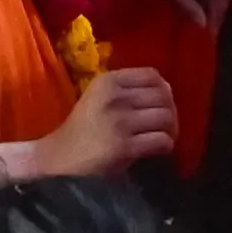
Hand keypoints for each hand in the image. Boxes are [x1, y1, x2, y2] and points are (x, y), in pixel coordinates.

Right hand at [33, 68, 182, 179]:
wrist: (61, 157)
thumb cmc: (83, 129)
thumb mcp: (99, 98)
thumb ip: (127, 91)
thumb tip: (165, 91)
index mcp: (107, 80)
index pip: (152, 75)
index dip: (163, 90)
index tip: (159, 104)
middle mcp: (114, 96)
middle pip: (163, 95)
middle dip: (170, 112)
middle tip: (164, 125)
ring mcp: (119, 121)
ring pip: (166, 117)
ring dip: (170, 130)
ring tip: (161, 137)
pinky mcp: (125, 145)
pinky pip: (162, 140)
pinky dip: (165, 146)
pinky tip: (156, 150)